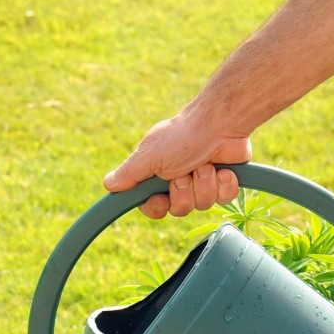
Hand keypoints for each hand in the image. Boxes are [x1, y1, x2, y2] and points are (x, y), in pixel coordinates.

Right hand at [104, 115, 252, 219]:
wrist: (219, 123)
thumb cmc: (181, 136)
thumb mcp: (149, 155)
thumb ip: (128, 173)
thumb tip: (108, 184)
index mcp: (158, 176)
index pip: (153, 207)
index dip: (158, 206)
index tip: (162, 198)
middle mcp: (179, 181)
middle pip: (179, 209)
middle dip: (184, 191)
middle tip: (186, 171)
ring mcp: (203, 182)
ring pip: (203, 205)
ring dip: (204, 183)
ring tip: (205, 164)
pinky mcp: (225, 182)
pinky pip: (224, 198)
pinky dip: (225, 183)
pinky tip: (223, 169)